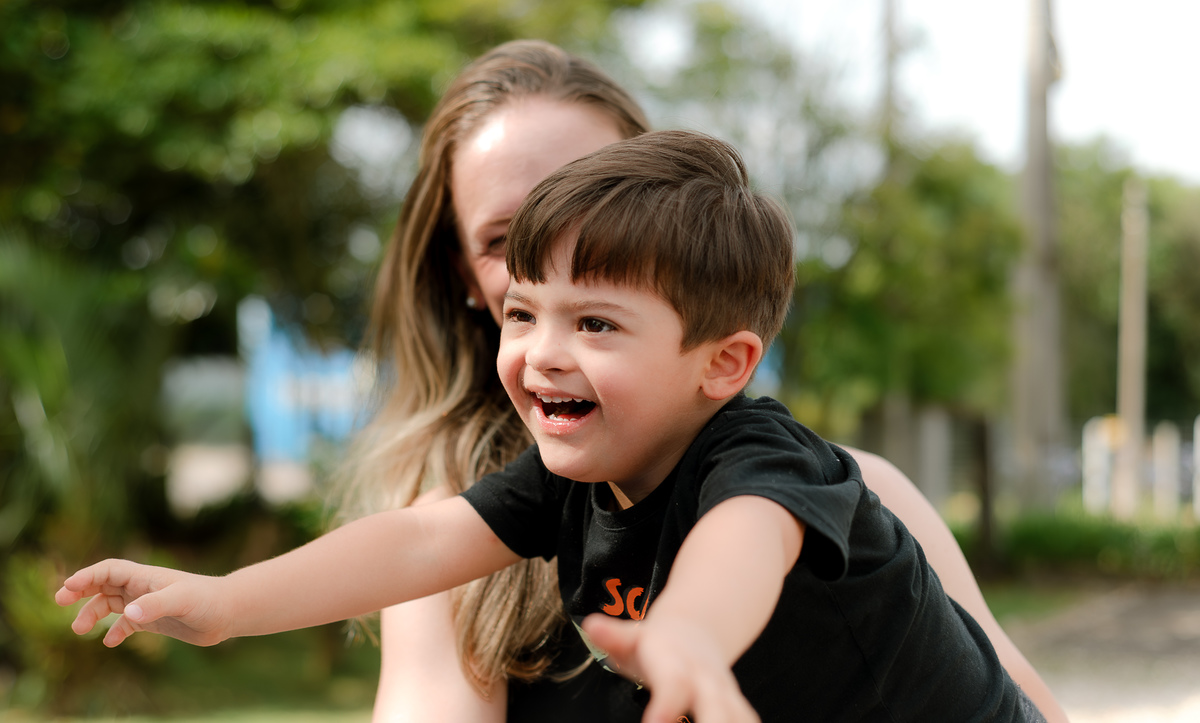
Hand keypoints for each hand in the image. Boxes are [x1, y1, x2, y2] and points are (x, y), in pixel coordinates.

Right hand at [55, 559, 233, 647]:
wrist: (228, 612)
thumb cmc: (207, 600)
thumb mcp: (180, 601)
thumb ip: (154, 606)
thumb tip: (128, 612)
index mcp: (146, 576)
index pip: (109, 569)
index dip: (87, 575)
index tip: (68, 587)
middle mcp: (143, 587)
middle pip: (104, 584)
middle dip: (81, 590)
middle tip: (60, 601)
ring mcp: (147, 603)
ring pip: (111, 603)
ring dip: (93, 613)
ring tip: (79, 629)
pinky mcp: (154, 620)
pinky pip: (126, 623)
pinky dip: (115, 631)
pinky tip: (110, 642)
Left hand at [582, 613, 759, 722]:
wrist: (697, 629)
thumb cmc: (656, 644)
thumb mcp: (633, 638)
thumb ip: (613, 636)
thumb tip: (590, 625)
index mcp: (675, 663)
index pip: (673, 685)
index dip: (665, 708)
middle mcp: (705, 678)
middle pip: (716, 706)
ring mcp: (723, 693)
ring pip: (738, 714)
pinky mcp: (734, 705)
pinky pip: (744, 719)